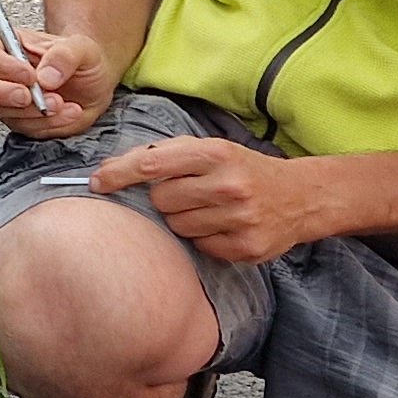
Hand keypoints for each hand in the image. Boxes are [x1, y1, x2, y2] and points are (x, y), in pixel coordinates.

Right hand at [0, 24, 112, 132]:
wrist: (94, 84)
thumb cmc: (81, 60)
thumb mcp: (82, 48)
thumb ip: (64, 55)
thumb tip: (45, 76)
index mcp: (5, 43)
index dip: (1, 66)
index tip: (30, 75)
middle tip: (28, 96)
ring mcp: (3, 98)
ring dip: (31, 111)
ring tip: (61, 102)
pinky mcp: (16, 119)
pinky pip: (22, 128)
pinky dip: (47, 124)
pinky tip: (67, 112)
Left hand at [86, 137, 338, 266]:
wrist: (301, 197)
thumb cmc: (243, 169)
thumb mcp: (210, 149)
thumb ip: (163, 155)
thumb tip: (109, 168)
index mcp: (215, 153)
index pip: (150, 164)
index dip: (117, 174)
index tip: (97, 182)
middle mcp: (228, 184)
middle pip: (160, 199)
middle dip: (164, 197)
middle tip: (188, 193)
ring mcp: (239, 218)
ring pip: (177, 226)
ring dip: (183, 219)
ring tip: (208, 209)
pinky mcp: (246, 247)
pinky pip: (199, 247)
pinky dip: (203, 239)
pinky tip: (222, 226)